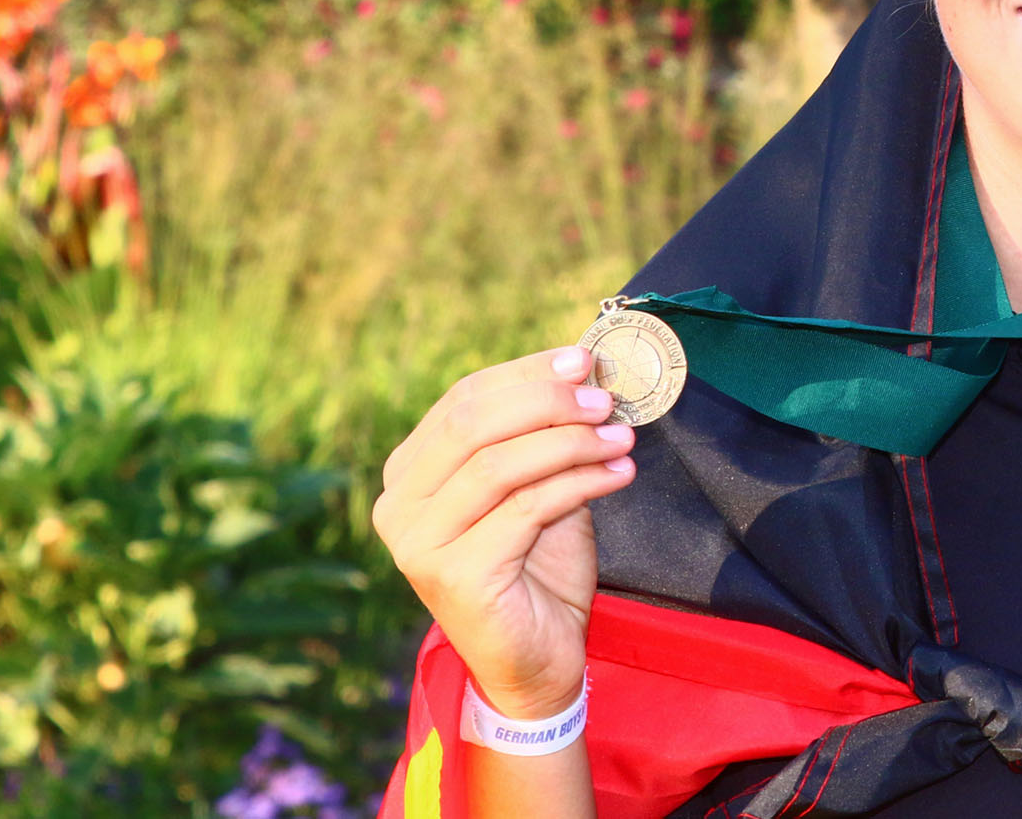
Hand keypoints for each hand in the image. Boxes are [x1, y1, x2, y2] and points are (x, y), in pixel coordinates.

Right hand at [373, 345, 636, 718]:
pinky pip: (526, 508)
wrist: (536, 661)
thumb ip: (543, 435)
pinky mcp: (454, 575)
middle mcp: (399, 506)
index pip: (463, 399)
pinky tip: (619, 474)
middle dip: (548, 401)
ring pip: (501, 464)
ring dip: (572, 442)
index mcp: (409, 473)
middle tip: (605, 400)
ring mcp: (418, 543)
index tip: (583, 360)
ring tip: (622, 438)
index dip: (526, 373)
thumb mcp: (536, 486)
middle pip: (474, 424)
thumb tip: (583, 370)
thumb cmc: (536, 570)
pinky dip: (580, 482)